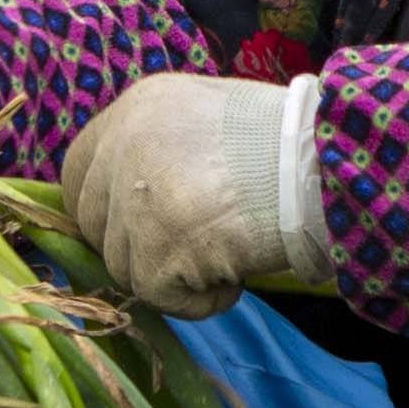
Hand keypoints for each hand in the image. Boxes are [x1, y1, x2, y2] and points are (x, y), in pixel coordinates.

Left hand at [58, 74, 324, 317]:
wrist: (329, 166)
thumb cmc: (292, 144)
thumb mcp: (215, 119)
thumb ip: (168, 149)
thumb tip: (144, 198)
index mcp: (137, 108)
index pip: (79, 169)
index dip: (105, 205)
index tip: (142, 227)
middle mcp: (124, 146)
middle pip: (92, 221)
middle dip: (134, 245)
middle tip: (190, 247)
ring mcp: (135, 199)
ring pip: (123, 264)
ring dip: (173, 273)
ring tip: (230, 252)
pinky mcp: (157, 250)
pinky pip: (158, 298)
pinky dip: (199, 299)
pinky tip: (238, 275)